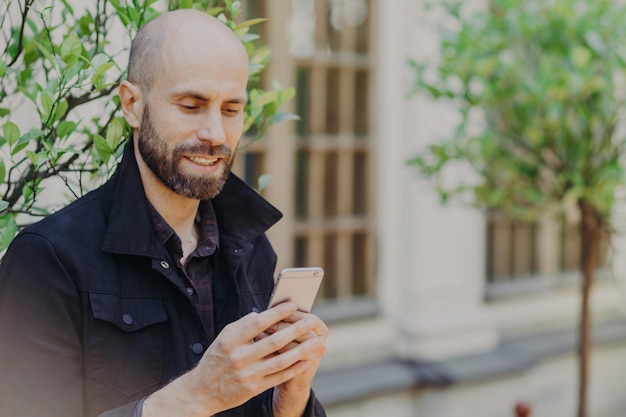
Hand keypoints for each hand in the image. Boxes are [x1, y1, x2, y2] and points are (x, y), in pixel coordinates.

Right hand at [143, 302, 318, 416]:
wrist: (202, 391)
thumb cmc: (216, 359)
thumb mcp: (223, 338)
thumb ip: (242, 325)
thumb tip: (263, 315)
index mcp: (231, 341)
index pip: (258, 323)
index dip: (277, 313)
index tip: (293, 305)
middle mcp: (239, 357)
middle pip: (274, 341)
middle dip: (295, 330)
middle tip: (311, 321)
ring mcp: (248, 374)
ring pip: (281, 360)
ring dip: (301, 350)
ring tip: (316, 341)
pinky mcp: (254, 388)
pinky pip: (279, 377)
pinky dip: (295, 368)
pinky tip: (306, 360)